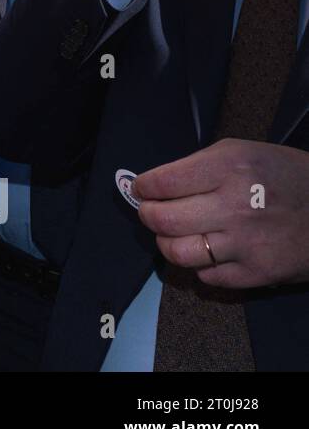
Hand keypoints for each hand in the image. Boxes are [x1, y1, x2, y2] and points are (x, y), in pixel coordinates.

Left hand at [135, 138, 308, 288]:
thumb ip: (198, 166)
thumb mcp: (243, 152)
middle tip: (153, 211)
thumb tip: (156, 185)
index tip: (142, 189)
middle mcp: (235, 205)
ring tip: (176, 233)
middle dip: (149, 215)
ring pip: (177, 252)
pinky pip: (206, 275)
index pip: (161, 183)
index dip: (143, 188)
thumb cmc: (286, 176)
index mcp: (230, 168)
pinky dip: (200, 264)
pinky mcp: (257, 272)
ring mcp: (246, 243)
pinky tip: (210, 250)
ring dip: (168, 243)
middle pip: (162, 220)